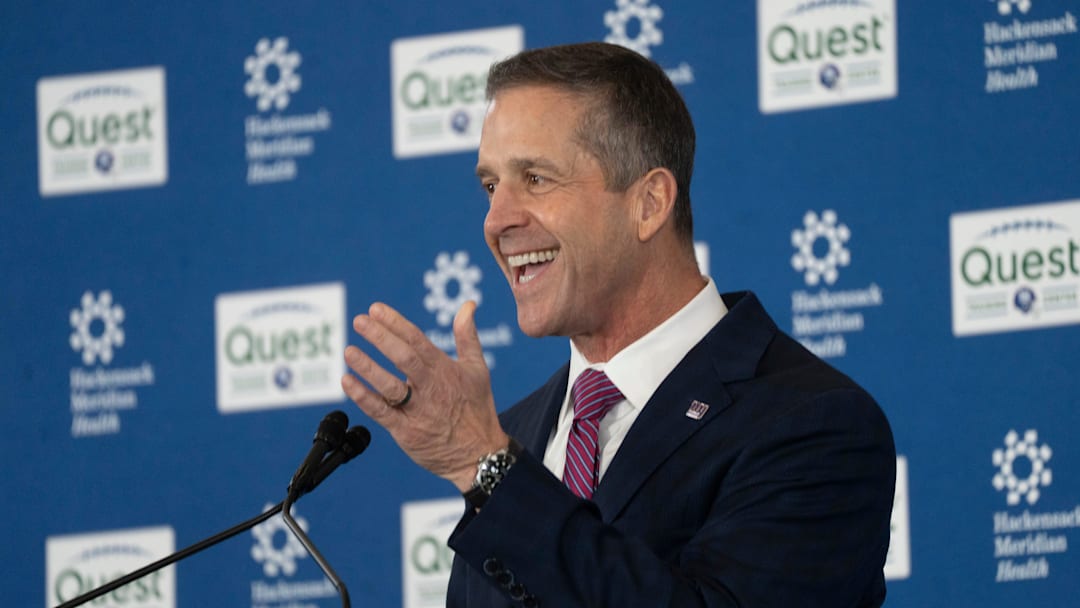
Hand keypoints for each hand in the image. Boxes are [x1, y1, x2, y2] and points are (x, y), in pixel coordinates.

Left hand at [341, 300, 508, 491]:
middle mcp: (431, 388)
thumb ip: (467, 335)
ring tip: (349, 351)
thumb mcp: (478, 368)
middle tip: (360, 321)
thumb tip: (468, 304)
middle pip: (404, 357)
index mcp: (445, 369)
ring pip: (390, 386)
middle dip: (381, 337)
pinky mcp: (406, 432)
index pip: (417, 340)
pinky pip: (381, 412)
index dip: (396, 323)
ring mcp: (418, 410)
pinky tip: (347, 382)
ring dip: (368, 367)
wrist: (479, 454)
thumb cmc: (477, 408)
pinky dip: (363, 397)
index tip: (376, 309)